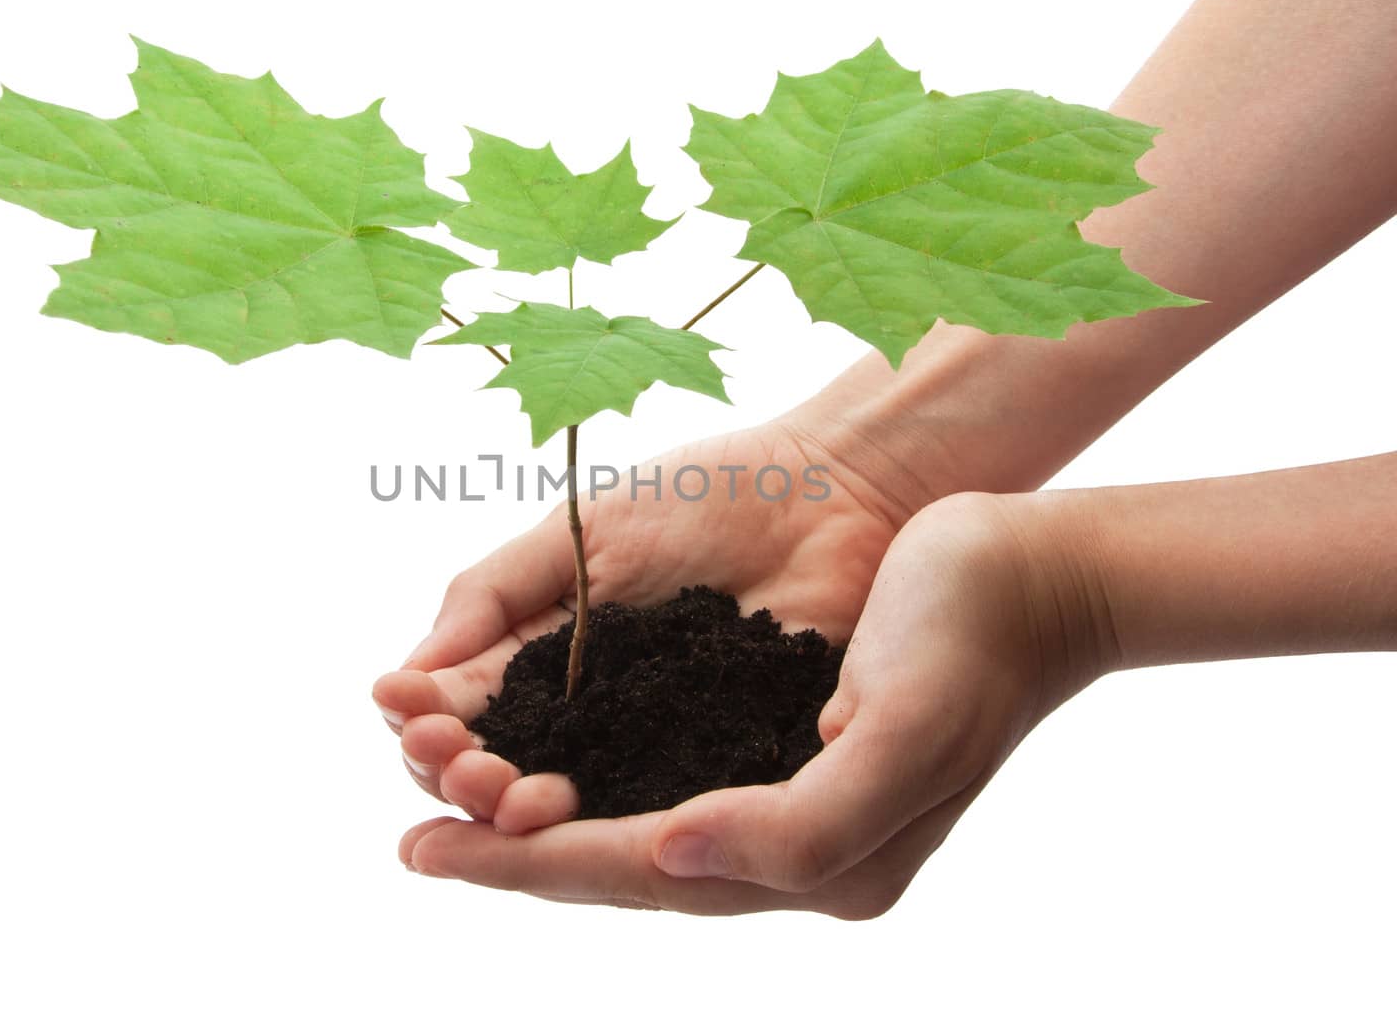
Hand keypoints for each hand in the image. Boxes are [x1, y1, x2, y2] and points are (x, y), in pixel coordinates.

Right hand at [371, 407, 908, 834]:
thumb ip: (494, 594)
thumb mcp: (580, 531)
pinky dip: (603, 827)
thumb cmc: (707, 495)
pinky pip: (656, 818)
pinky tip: (568, 810)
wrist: (835, 494)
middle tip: (461, 761)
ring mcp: (652, 753)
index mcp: (543, 659)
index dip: (426, 724)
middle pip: (498, 779)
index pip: (461, 715)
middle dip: (461, 777)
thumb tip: (402, 679)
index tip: (409, 711)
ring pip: (565, 815)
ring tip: (506, 791)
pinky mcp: (723, 778)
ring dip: (514, 816)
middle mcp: (589, 719)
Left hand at [392, 492, 1105, 916]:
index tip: (431, 851)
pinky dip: (583, 772)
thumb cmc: (976, 634)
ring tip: (444, 804)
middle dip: (512, 856)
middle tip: (411, 844)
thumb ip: (800, 824)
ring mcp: (776, 796)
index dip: (529, 867)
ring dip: (535, 820)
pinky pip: (656, 775)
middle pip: (619, 863)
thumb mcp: (907, 730)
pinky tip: (531, 763)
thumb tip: (671, 855)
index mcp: (821, 861)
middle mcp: (788, 846)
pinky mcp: (767, 742)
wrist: (1030, 568)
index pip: (642, 872)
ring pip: (628, 825)